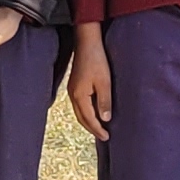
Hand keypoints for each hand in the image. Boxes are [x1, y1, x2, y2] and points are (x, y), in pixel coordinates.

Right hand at [68, 25, 115, 140]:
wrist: (87, 42)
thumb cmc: (97, 60)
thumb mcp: (104, 82)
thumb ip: (104, 101)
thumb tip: (105, 119)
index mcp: (79, 95)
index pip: (89, 118)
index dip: (98, 129)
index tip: (107, 137)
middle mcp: (73, 95)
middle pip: (81, 118)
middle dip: (92, 128)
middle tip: (103, 136)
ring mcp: (72, 90)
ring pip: (79, 112)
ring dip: (89, 121)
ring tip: (99, 127)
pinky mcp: (74, 85)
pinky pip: (80, 104)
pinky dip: (86, 112)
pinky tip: (94, 112)